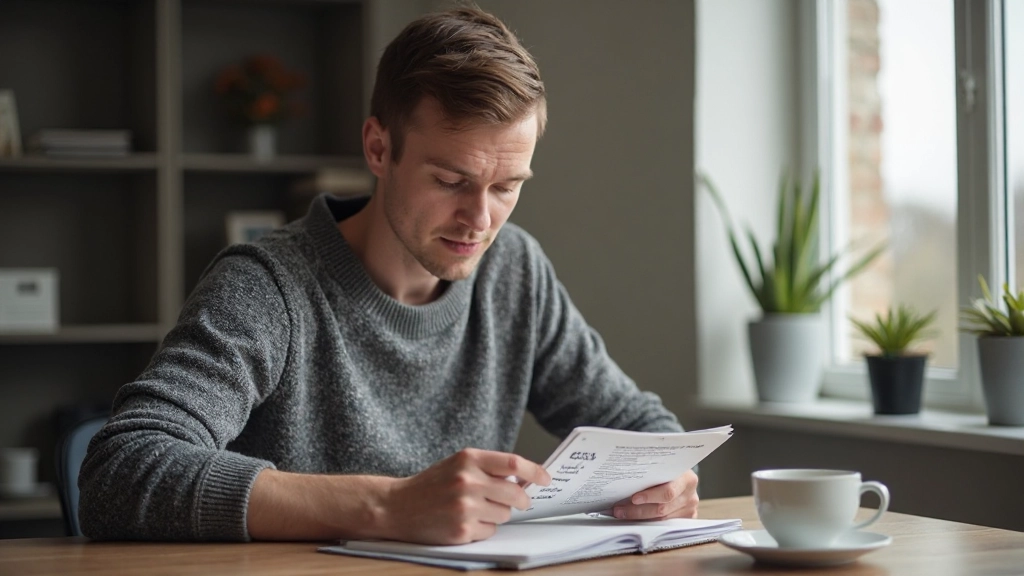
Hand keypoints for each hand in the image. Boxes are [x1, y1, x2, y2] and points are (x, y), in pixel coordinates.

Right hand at [382, 448, 550, 544]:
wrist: (395, 507)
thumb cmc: (430, 485)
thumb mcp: (457, 465)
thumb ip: (487, 468)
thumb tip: (523, 479)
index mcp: (468, 459)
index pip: (513, 463)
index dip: (535, 472)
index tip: (546, 479)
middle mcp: (467, 481)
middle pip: (515, 493)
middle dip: (521, 500)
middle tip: (517, 502)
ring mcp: (464, 507)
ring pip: (504, 515)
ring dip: (497, 515)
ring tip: (475, 510)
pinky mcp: (462, 530)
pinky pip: (490, 531)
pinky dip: (483, 529)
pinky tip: (465, 522)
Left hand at [612, 469, 698, 519]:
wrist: (680, 476)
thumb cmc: (666, 470)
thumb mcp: (662, 467)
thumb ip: (650, 474)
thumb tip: (623, 483)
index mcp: (687, 479)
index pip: (667, 492)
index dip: (649, 496)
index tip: (633, 498)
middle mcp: (691, 495)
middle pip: (662, 509)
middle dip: (637, 510)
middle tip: (619, 510)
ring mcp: (690, 509)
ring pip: (661, 520)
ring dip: (639, 517)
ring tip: (622, 513)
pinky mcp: (686, 519)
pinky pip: (664, 525)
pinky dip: (648, 522)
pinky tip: (634, 518)